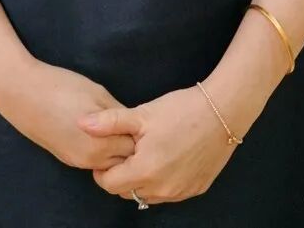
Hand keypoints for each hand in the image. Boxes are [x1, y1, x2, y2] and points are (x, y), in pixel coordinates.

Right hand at [0, 59, 136, 170]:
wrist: (23, 93)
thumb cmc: (62, 87)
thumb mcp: (98, 94)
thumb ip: (118, 114)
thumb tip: (133, 124)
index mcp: (101, 144)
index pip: (134, 147)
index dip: (138, 131)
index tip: (139, 117)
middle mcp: (90, 160)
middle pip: (123, 159)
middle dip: (129, 143)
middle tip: (128, 121)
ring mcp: (77, 162)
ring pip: (109, 162)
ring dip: (115, 148)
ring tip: (112, 125)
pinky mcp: (67, 159)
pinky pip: (94, 160)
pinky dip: (101, 150)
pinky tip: (97, 131)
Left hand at [77, 84, 243, 204]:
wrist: (223, 112)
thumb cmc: (181, 110)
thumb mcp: (142, 114)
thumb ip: (109, 122)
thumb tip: (81, 123)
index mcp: (144, 171)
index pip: (108, 183)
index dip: (103, 168)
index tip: (108, 150)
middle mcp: (161, 189)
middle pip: (127, 191)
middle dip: (121, 174)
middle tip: (128, 148)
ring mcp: (180, 193)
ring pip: (147, 194)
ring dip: (141, 178)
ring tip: (147, 150)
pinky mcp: (195, 190)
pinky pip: (168, 192)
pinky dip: (161, 179)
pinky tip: (167, 156)